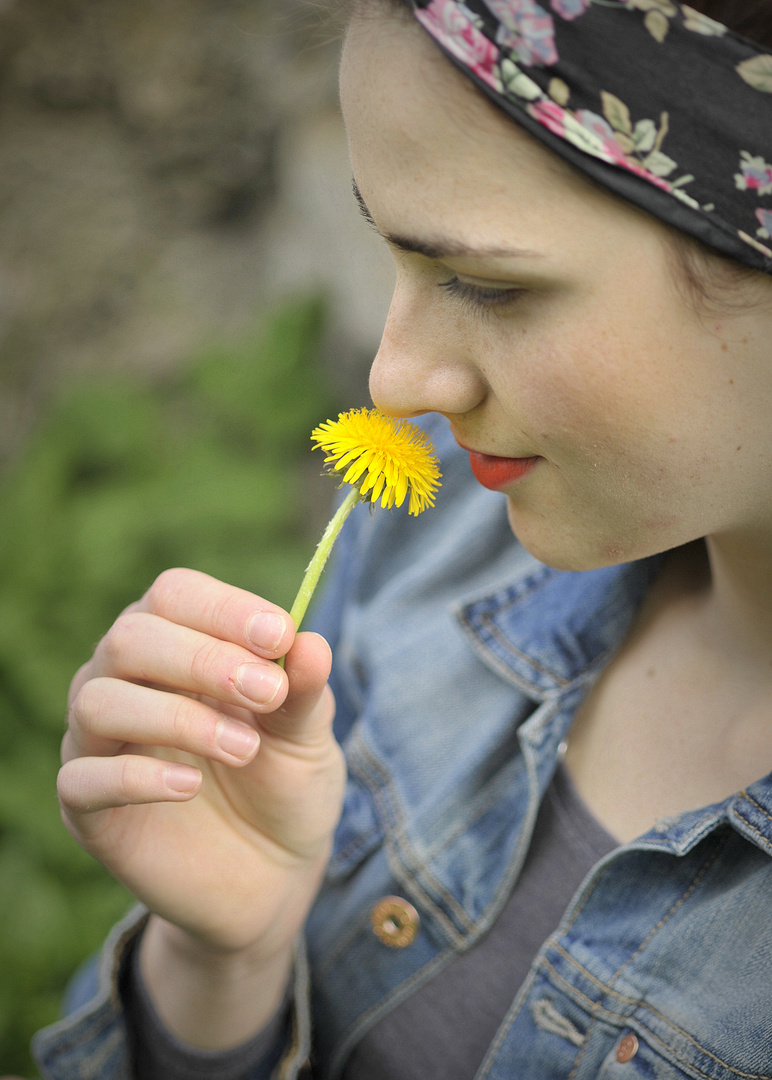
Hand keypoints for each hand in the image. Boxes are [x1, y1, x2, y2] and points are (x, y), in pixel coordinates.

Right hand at [58, 569, 345, 958]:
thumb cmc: (284, 783)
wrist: (274, 876)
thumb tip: (308, 641)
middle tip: (267, 694)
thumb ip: (304, 690)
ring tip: (245, 750)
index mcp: (176, 643)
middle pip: (130, 637)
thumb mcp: (309, 736)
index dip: (224, 609)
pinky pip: (81, 779)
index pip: (175, 595)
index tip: (279, 636)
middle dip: (203, 659)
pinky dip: (135, 777)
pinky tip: (188, 787)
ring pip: (97, 701)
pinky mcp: (87, 809)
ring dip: (177, 718)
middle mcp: (125, 681)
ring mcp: (99, 744)